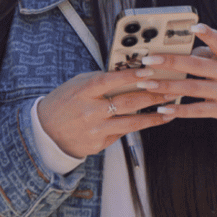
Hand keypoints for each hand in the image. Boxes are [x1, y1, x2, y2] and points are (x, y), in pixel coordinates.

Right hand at [36, 69, 176, 158]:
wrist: (45, 131)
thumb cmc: (63, 102)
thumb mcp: (77, 84)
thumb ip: (100, 79)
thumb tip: (127, 73)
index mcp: (84, 91)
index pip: (112, 81)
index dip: (132, 76)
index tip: (150, 72)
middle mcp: (91, 111)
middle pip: (128, 102)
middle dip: (153, 96)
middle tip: (170, 91)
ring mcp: (96, 130)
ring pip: (132, 122)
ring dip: (154, 116)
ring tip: (169, 110)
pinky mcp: (99, 144)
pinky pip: (122, 133)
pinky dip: (137, 126)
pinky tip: (150, 121)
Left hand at [125, 23, 216, 127]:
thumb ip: (211, 54)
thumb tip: (185, 53)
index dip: (208, 34)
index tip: (193, 27)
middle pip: (197, 66)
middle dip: (170, 62)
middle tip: (149, 60)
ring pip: (192, 89)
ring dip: (167, 86)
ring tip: (147, 83)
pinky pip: (196, 110)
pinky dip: (178, 110)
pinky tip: (162, 107)